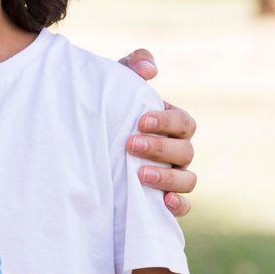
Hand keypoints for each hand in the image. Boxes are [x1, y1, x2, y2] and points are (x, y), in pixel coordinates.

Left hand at [117, 49, 197, 215]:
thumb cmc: (108, 110)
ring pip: (188, 180)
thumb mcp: (116, 85)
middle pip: (185, 151)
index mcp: (171, 125)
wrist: (86, 145)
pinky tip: (162, 203)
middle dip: (160, 148)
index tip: (141, 121)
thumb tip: (149, 69)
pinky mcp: (162, 199)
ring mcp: (173, 177)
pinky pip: (183, 206)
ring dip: (168, 178)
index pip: (183, 122)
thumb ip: (132, 67)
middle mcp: (177, 152)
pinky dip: (178, 206)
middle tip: (130, 145)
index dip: (167, 122)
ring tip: (141, 175)